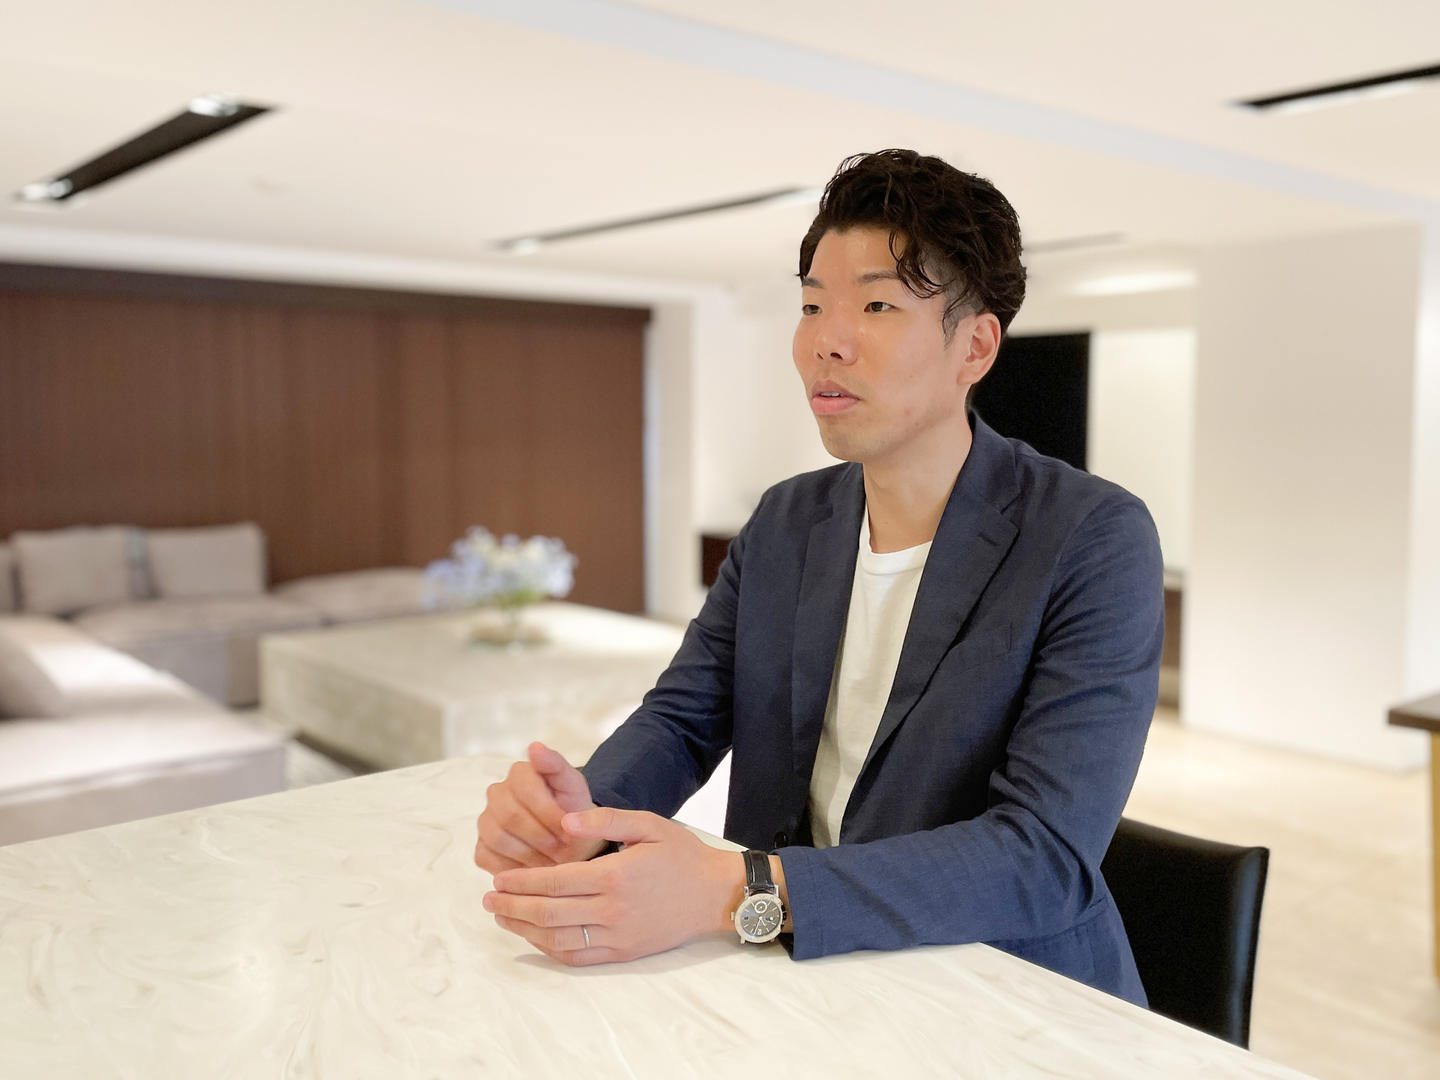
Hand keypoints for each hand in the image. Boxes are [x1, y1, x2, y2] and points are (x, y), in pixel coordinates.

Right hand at [474, 742, 604, 872]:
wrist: (570, 839)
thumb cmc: (572, 810)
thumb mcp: (573, 787)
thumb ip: (556, 765)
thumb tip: (534, 746)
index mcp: (519, 773)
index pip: (526, 790)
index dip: (549, 813)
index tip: (569, 828)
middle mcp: (497, 793)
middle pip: (510, 817)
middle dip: (541, 836)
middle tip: (563, 849)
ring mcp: (486, 821)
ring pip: (498, 838)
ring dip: (530, 853)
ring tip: (552, 860)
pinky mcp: (481, 847)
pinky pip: (489, 859)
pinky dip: (514, 867)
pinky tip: (534, 867)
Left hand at [483, 806, 744, 965]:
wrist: (715, 894)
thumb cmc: (681, 854)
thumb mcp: (648, 824)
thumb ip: (604, 818)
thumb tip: (564, 821)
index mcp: (615, 875)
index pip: (554, 881)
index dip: (521, 881)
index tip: (498, 878)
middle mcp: (613, 909)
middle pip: (548, 912)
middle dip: (512, 905)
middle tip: (488, 898)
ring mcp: (618, 935)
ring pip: (558, 939)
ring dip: (524, 929)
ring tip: (502, 916)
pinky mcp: (624, 952)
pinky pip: (578, 957)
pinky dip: (549, 949)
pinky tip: (534, 937)